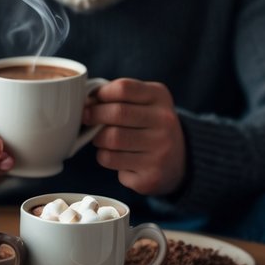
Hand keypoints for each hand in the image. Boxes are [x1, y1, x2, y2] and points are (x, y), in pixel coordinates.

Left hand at [84, 78, 185, 195]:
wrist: (179, 160)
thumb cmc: (149, 125)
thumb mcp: (143, 101)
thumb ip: (117, 97)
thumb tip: (85, 101)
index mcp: (160, 98)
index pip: (123, 88)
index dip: (100, 94)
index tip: (91, 101)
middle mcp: (165, 123)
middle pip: (117, 114)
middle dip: (93, 115)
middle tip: (86, 119)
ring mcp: (161, 150)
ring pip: (110, 140)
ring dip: (98, 139)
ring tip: (103, 139)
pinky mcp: (151, 175)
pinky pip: (111, 161)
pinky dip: (105, 157)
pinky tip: (118, 156)